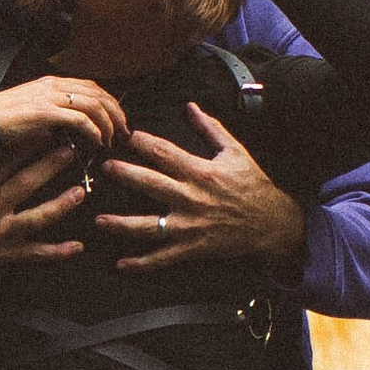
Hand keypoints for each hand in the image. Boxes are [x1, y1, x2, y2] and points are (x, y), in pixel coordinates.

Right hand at [0, 72, 128, 155]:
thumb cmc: (3, 120)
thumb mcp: (33, 110)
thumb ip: (55, 113)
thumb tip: (75, 127)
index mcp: (51, 83)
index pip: (91, 86)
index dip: (110, 102)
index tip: (118, 120)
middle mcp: (53, 85)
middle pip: (98, 93)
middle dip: (116, 112)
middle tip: (124, 132)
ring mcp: (49, 97)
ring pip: (93, 104)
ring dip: (108, 123)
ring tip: (112, 139)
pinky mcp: (44, 112)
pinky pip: (79, 119)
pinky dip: (93, 130)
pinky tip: (97, 142)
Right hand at [0, 143, 89, 280]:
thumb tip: (2, 144)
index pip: (5, 159)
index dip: (28, 144)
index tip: (46, 129)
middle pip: (26, 182)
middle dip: (51, 165)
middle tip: (71, 150)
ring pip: (36, 217)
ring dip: (61, 204)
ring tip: (80, 192)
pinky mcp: (3, 256)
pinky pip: (35, 253)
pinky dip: (58, 251)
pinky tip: (77, 246)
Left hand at [97, 112, 308, 280]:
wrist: (270, 222)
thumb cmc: (252, 184)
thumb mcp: (235, 151)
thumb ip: (210, 128)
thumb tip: (190, 105)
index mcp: (200, 172)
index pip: (165, 153)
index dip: (143, 142)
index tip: (126, 136)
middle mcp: (191, 198)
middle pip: (151, 184)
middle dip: (125, 175)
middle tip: (105, 167)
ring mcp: (190, 226)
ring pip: (151, 226)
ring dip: (123, 224)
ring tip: (99, 220)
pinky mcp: (192, 248)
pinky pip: (164, 257)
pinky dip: (142, 263)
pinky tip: (122, 264)